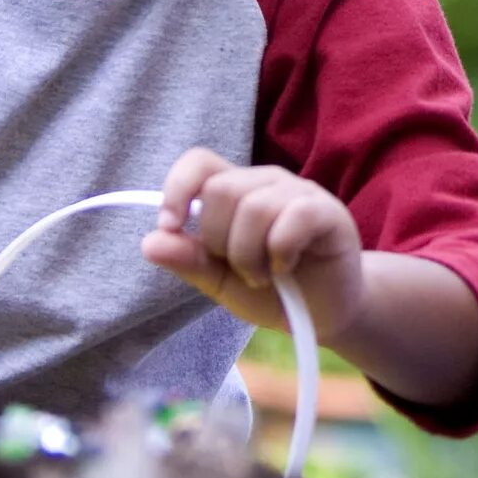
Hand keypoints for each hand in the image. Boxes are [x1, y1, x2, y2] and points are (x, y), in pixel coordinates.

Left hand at [141, 147, 365, 336]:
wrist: (325, 315)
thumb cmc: (273, 292)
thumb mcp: (221, 282)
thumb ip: (190, 261)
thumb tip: (149, 242)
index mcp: (237, 192)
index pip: (199, 162)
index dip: (177, 188)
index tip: (171, 226)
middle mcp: (267, 183)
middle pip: (221, 189)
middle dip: (219, 241)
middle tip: (240, 269)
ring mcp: (300, 193)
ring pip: (254, 207)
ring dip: (250, 255)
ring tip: (264, 276)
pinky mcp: (328, 212)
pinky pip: (292, 219)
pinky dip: (280, 252)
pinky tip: (286, 267)